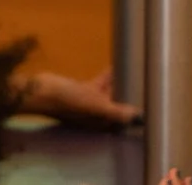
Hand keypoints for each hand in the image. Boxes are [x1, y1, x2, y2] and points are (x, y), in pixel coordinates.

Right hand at [18, 69, 140, 126]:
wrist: (41, 91)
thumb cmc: (69, 101)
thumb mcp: (95, 105)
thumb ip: (117, 111)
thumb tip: (140, 117)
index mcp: (103, 122)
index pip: (125, 121)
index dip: (136, 114)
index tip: (150, 104)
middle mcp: (98, 115)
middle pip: (119, 108)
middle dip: (130, 99)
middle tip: (146, 86)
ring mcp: (89, 103)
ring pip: (110, 95)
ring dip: (119, 86)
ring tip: (133, 73)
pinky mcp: (81, 91)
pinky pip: (99, 85)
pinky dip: (107, 78)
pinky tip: (113, 68)